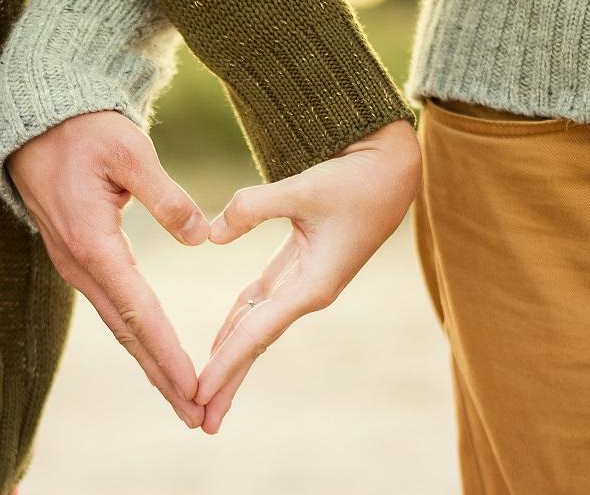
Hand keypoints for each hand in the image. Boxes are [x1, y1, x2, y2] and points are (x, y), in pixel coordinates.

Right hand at [5, 111, 209, 427]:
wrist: (36, 123)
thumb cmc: (84, 131)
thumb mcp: (129, 151)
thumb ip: (166, 196)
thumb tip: (200, 237)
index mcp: (93, 242)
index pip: (138, 310)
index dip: (167, 352)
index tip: (194, 386)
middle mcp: (80, 264)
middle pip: (127, 333)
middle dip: (162, 377)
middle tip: (195, 416)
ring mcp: (75, 265)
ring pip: (119, 326)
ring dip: (150, 364)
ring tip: (182, 398)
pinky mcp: (78, 259)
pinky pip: (112, 308)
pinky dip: (137, 338)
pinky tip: (154, 354)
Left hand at [196, 119, 421, 433]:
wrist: (392, 169)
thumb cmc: (356, 179)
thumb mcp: (305, 188)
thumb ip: (253, 208)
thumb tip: (210, 235)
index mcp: (313, 286)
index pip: (257, 333)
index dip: (225, 364)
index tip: (197, 393)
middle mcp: (307, 293)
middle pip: (255, 344)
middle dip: (228, 382)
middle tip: (199, 420)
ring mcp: (304, 283)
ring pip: (256, 327)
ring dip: (231, 359)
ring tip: (205, 392)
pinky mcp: (299, 267)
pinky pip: (260, 304)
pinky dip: (238, 323)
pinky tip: (220, 341)